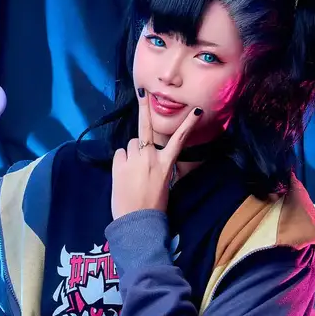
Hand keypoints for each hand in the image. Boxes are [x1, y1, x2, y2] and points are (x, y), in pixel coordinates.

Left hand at [110, 89, 202, 220]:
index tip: (196, 111)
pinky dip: (122, 161)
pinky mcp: (118, 164)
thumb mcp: (164, 185)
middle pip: (146, 129)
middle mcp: (150, 157)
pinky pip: (120, 154)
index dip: (188, 124)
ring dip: (132, 152)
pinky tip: (124, 174)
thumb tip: (148, 157)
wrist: (136, 222)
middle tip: (143, 93)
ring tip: (132, 171)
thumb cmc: (153, 207)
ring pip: (131, 144)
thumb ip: (158, 167)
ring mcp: (133, 159)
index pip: (179, 140)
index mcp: (165, 164)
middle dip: (144, 109)